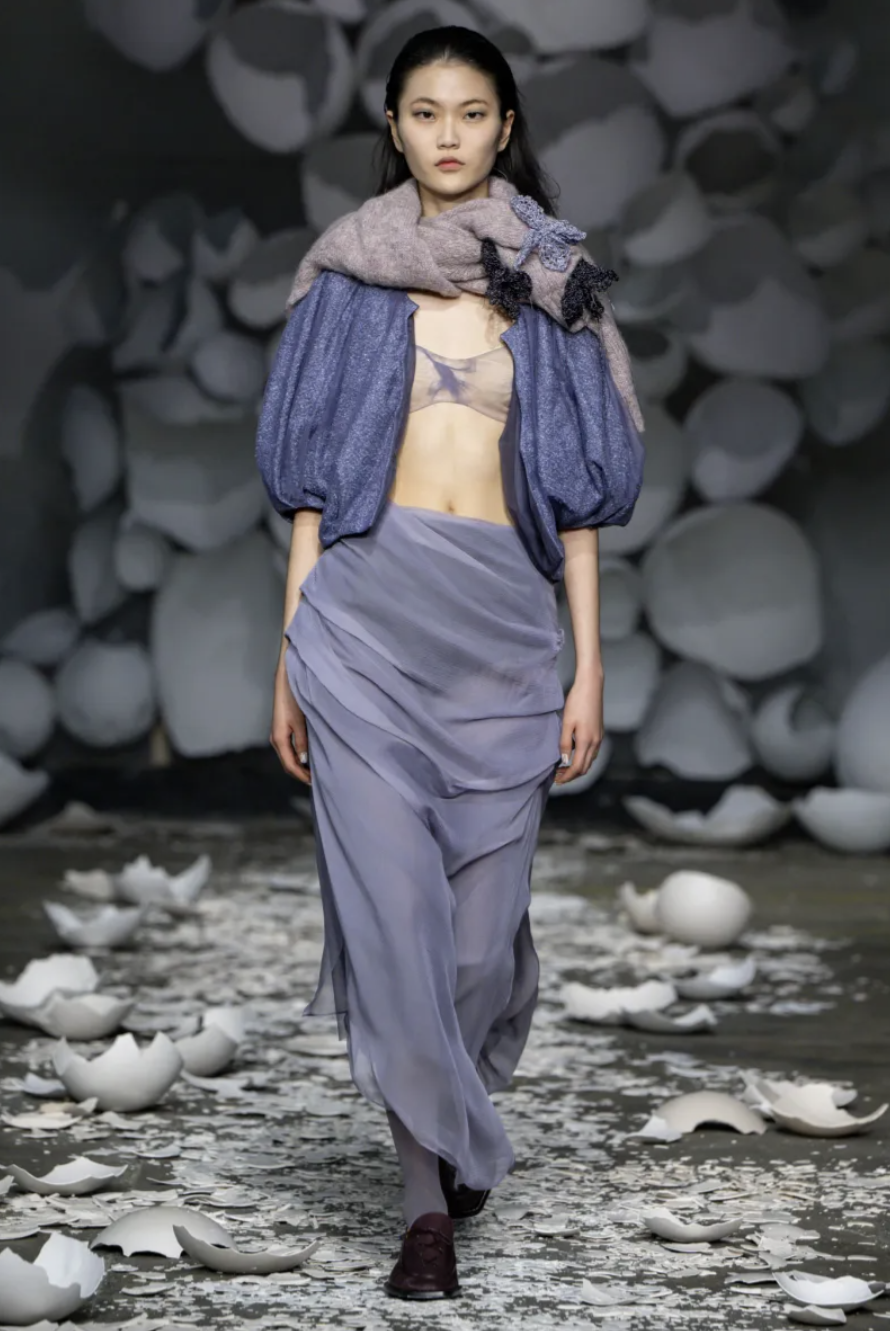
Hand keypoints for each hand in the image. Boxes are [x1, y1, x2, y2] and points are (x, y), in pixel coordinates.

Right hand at [270, 658, 311, 785]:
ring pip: (289, 757)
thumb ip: (302, 741)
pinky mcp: (284, 729)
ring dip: (300, 765)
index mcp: (279, 739)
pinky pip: (290, 748)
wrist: (286, 680)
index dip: (301, 775)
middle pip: (288, 763)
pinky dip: (299, 756)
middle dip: (301, 773)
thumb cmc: (293, 698)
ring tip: (314, 771)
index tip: (314, 782)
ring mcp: (279, 734)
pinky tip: (309, 757)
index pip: (290, 764)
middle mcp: (277, 739)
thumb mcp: (300, 721)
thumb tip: (304, 761)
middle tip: (317, 780)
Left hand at [553, 667, 603, 785]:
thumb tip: (564, 760)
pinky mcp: (599, 732)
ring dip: (578, 767)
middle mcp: (596, 742)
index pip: (578, 768)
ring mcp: (599, 738)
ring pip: (590, 760)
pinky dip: (583, 759)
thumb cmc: (577, 702)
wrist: (591, 686)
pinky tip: (573, 754)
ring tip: (563, 768)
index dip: (567, 777)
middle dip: (572, 775)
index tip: (557, 780)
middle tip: (558, 776)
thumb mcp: (567, 723)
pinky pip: (592, 752)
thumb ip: (564, 743)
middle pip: (585, 767)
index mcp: (587, 741)